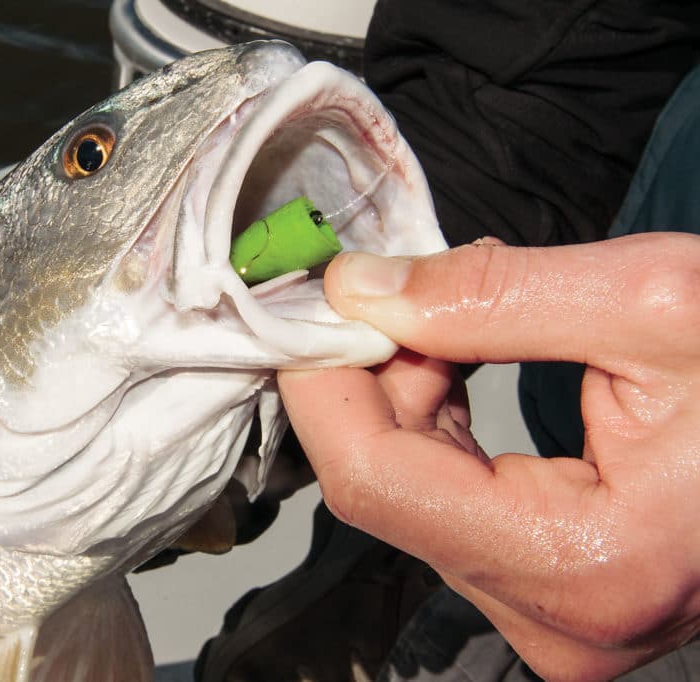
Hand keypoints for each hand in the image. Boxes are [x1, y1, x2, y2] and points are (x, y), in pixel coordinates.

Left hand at [279, 233, 699, 680]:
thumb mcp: (655, 303)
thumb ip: (490, 296)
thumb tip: (359, 290)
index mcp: (589, 567)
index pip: (376, 480)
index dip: (323, 383)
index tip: (305, 303)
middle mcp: (559, 621)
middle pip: (387, 488)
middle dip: (369, 377)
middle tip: (387, 288)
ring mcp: (555, 615)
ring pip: (409, 492)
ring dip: (402, 394)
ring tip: (443, 320)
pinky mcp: (554, 589)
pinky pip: (446, 498)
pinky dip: (432, 421)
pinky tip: (453, 364)